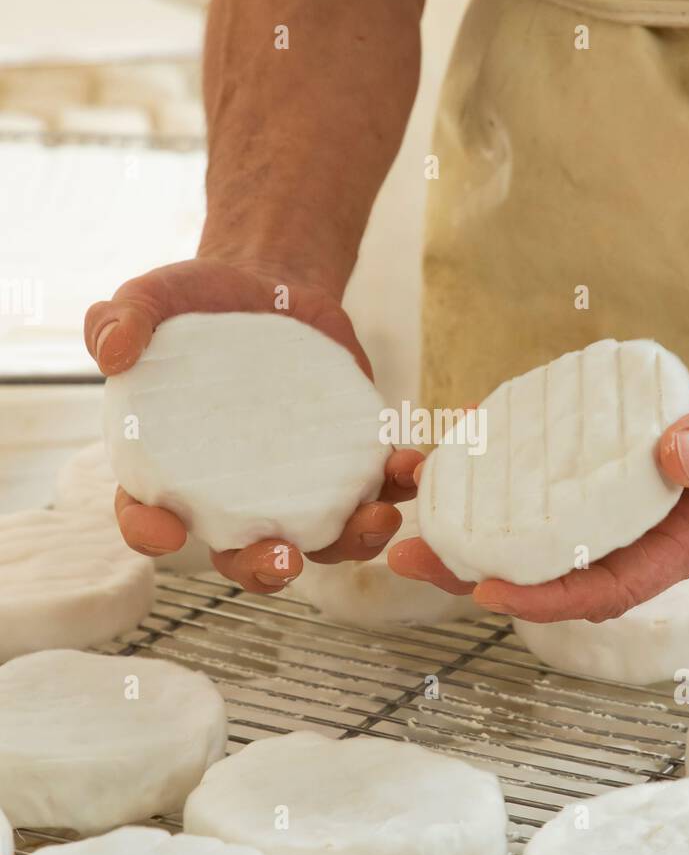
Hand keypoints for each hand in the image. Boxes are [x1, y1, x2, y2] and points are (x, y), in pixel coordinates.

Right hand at [85, 257, 420, 592]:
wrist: (268, 285)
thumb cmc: (197, 304)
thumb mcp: (151, 297)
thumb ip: (121, 317)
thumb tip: (111, 351)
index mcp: (169, 468)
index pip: (147, 513)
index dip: (150, 531)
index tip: (163, 531)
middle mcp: (232, 493)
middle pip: (241, 553)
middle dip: (263, 569)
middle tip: (283, 560)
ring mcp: (293, 483)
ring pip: (319, 538)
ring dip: (351, 542)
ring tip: (375, 520)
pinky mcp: (342, 460)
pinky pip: (370, 489)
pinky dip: (395, 488)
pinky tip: (410, 468)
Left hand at [388, 341, 688, 622]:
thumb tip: (672, 454)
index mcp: (681, 543)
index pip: (604, 588)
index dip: (543, 597)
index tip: (485, 590)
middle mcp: (644, 535)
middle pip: (552, 568)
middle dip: (479, 566)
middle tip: (411, 550)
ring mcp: (624, 507)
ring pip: (541, 529)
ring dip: (478, 520)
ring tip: (416, 503)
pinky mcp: (610, 472)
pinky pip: (551, 484)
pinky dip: (506, 471)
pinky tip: (466, 446)